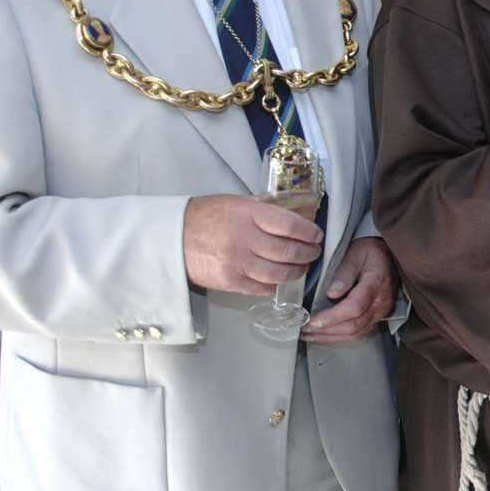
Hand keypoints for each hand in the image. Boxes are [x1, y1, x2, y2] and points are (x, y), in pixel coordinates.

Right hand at [183, 194, 321, 295]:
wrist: (172, 237)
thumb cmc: (207, 216)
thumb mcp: (237, 202)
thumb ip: (266, 208)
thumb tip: (297, 214)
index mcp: (248, 214)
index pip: (291, 225)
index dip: (310, 233)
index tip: (317, 235)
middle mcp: (245, 238)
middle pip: (289, 252)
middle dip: (308, 254)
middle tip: (313, 252)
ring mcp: (237, 262)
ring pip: (280, 273)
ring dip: (297, 271)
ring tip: (301, 267)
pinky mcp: (230, 281)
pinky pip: (263, 288)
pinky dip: (276, 284)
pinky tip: (279, 278)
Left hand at [303, 236, 396, 342]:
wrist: (386, 254)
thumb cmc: (369, 251)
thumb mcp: (356, 252)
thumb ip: (345, 272)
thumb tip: (332, 293)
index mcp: (376, 283)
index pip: (354, 307)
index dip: (332, 317)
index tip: (312, 321)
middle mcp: (381, 301)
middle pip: (354, 325)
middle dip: (326, 330)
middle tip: (304, 329)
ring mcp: (381, 311)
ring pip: (356, 333)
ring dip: (331, 337)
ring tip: (309, 335)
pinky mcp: (377, 316)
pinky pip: (359, 332)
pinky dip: (340, 337)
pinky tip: (324, 335)